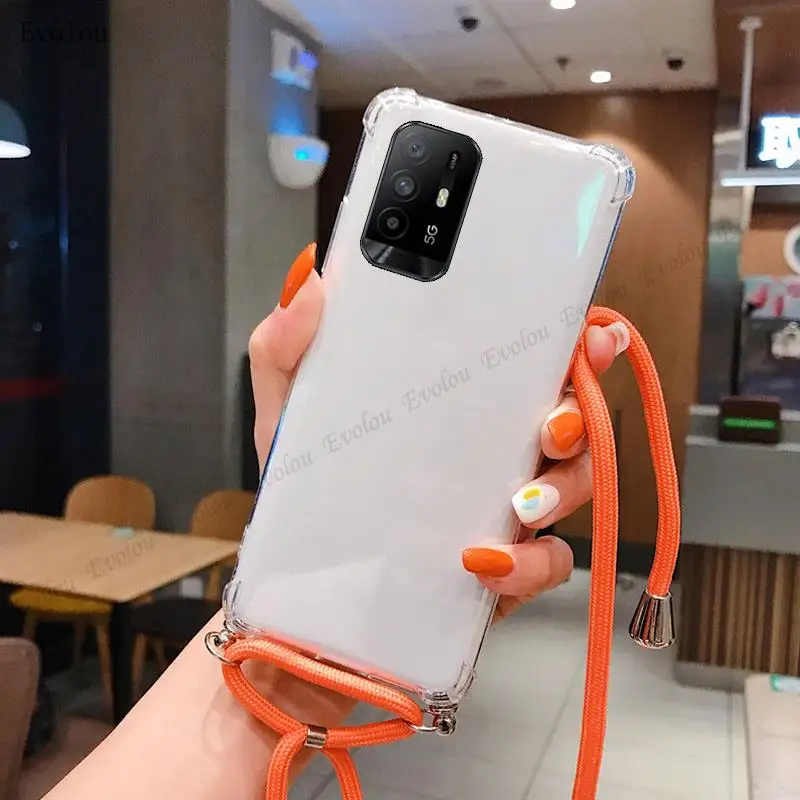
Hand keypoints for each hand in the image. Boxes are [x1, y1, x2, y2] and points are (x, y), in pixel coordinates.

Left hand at [249, 244, 628, 625]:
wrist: (302, 575)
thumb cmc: (310, 484)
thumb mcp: (290, 411)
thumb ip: (286, 348)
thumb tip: (307, 279)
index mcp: (461, 400)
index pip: (533, 359)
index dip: (577, 342)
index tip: (589, 335)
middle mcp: (495, 446)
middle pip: (573, 417)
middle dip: (582, 415)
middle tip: (554, 425)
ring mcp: (505, 506)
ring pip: (577, 484)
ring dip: (565, 488)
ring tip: (520, 502)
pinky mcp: (504, 565)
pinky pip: (546, 562)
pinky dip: (529, 564)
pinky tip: (484, 560)